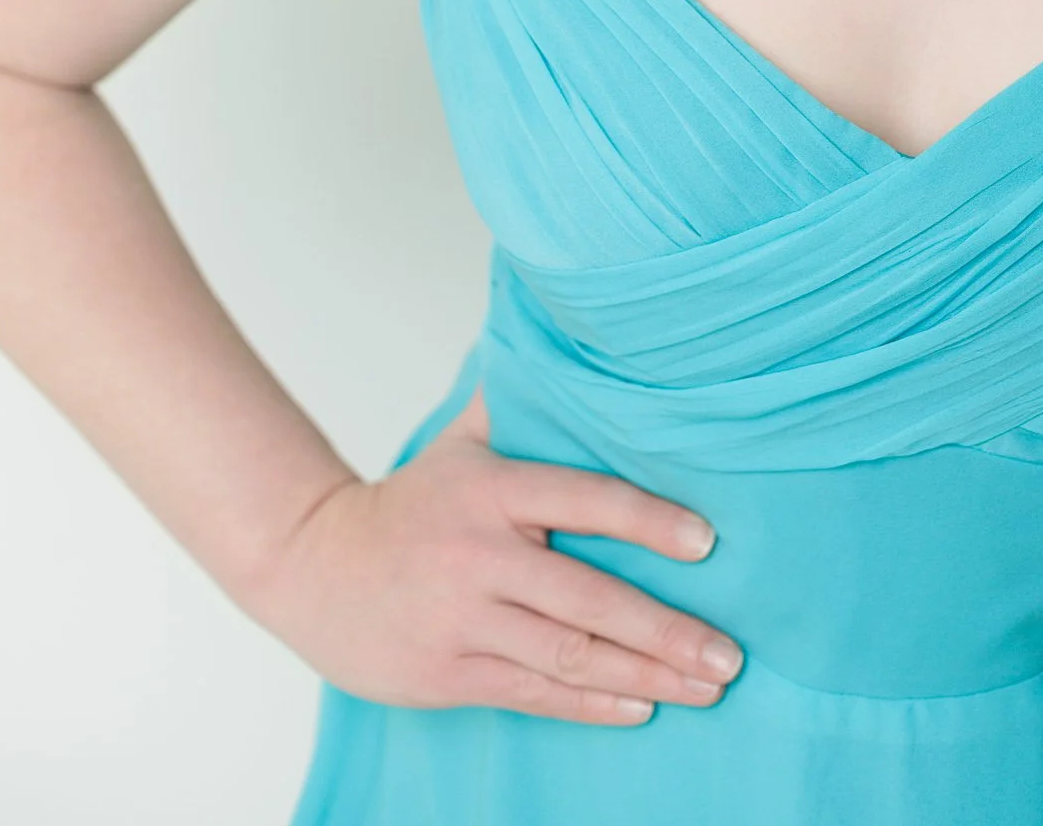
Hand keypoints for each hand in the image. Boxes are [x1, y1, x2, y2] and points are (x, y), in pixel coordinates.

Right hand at [245, 386, 742, 724]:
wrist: (312, 566)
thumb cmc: (410, 502)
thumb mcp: (461, 442)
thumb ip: (517, 400)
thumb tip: (569, 335)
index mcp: (492, 490)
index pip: (584, 499)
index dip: (648, 520)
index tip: (708, 542)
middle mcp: (480, 557)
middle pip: (588, 597)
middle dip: (666, 630)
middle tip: (730, 654)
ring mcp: (463, 621)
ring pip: (569, 656)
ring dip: (646, 675)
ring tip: (707, 686)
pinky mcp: (449, 674)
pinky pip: (534, 693)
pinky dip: (592, 705)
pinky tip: (643, 707)